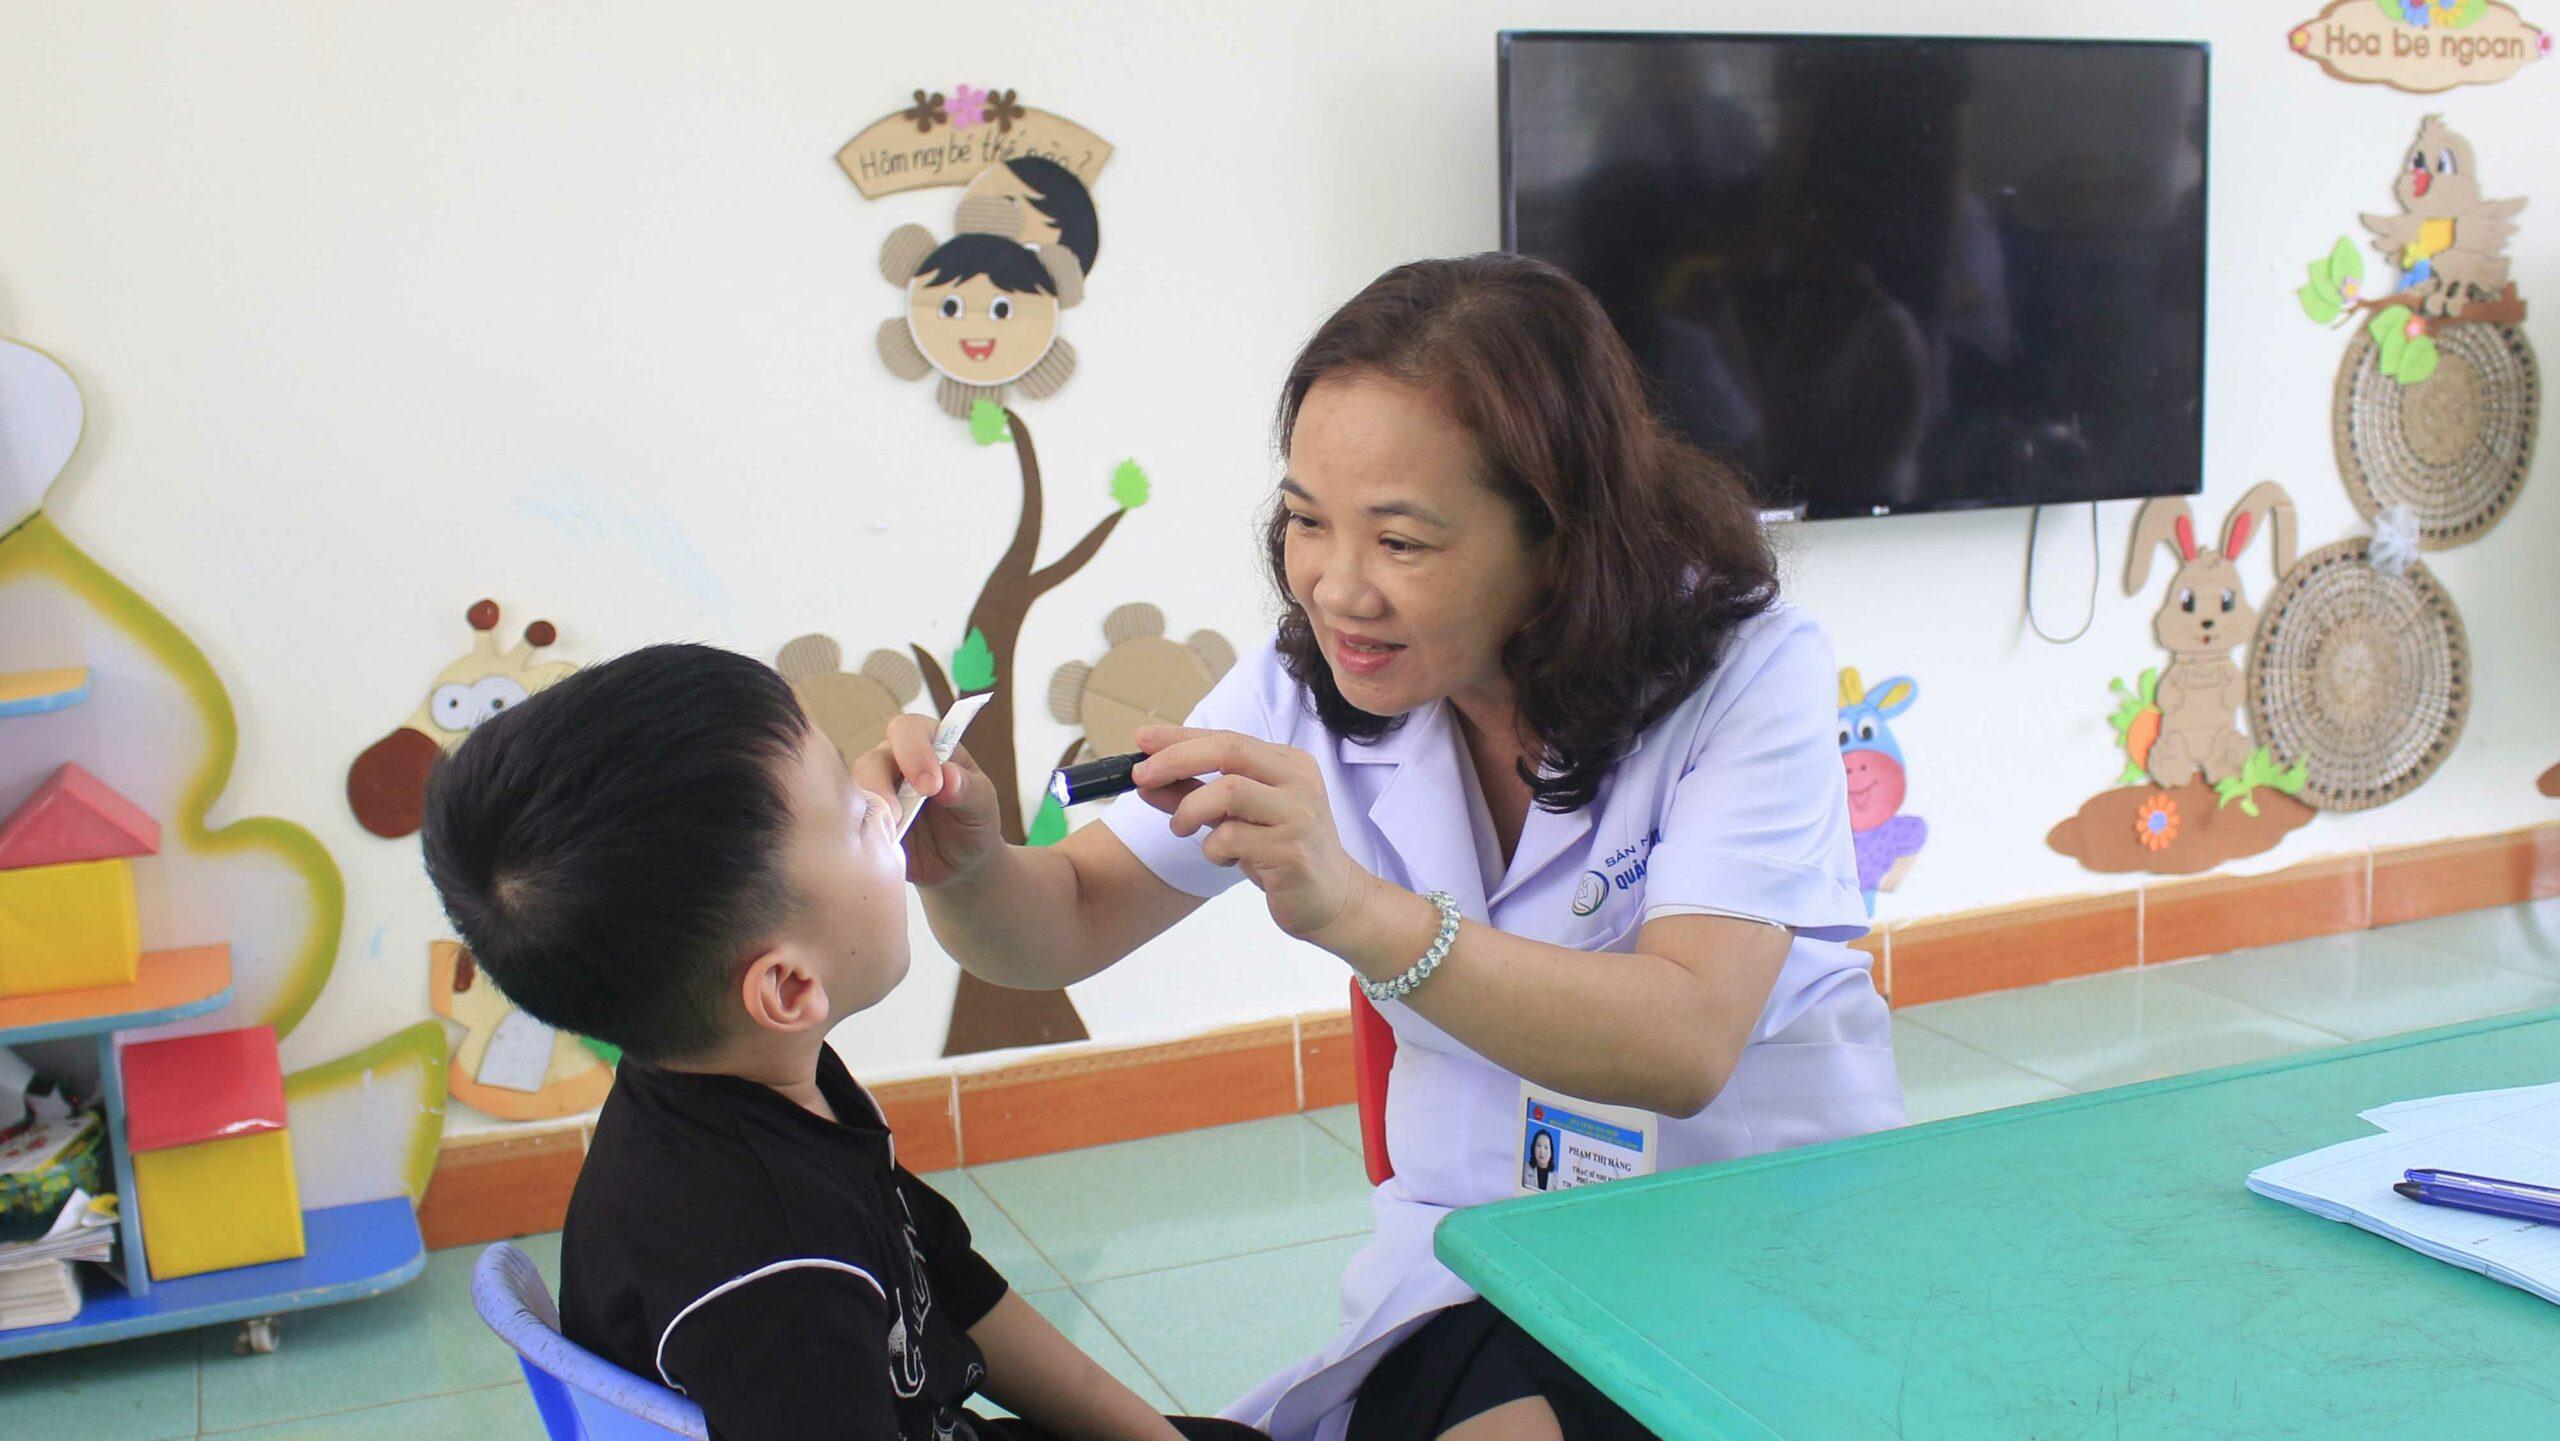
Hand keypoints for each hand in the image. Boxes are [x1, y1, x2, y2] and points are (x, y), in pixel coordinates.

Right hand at [851, 713, 1002, 887]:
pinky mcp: (865, 821)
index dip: (913, 751)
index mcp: (929, 746)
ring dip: (870, 810)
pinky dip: (861, 831)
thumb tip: (949, 775)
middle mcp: (896, 764)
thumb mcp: (982, 807)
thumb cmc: (973, 825)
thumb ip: (968, 790)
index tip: (931, 786)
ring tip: (892, 833)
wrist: (960, 868)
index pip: (909, 730)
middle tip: (899, 814)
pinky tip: (881, 844)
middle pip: (873, 760)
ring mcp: (877, 793)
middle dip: (881, 784)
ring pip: (855, 790)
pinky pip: (850, 820)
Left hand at [1133, 725, 1374, 942]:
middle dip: (1176, 760)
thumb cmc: (1282, 853)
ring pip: (1227, 791)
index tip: (1141, 741)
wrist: (1334, 900)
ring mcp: (1298, 814)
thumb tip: (1147, 780)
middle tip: (1142, 778)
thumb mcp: (1238, 818)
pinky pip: (1231, 838)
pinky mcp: (1292, 851)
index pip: (1226, 738)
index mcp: (1288, 763)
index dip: (1179, 738)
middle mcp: (1298, 780)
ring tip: (1182, 828)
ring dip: (1189, 809)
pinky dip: (1212, 848)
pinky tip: (1226, 858)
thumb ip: (1197, 795)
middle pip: (1228, 750)